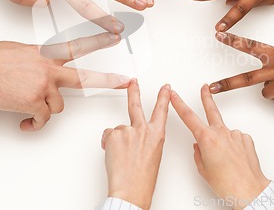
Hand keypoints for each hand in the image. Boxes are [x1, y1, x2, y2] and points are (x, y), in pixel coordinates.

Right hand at [0, 33, 129, 130]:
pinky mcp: (33, 102)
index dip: (99, 41)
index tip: (115, 37)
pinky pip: (42, 119)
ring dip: (46, 109)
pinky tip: (25, 123)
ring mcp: (43, 85)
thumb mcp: (20, 51)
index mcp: (46, 53)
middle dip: (108, 80)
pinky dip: (34, 124)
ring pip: (58, 106)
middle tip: (125, 81)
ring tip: (31, 109)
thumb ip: (38, 60)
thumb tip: (42, 70)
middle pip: (85, 78)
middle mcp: (49, 68)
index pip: (78, 46)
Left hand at [101, 80, 170, 209]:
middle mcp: (143, 129)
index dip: (163, 97)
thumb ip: (146, 140)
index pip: (161, 110)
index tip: (165, 88)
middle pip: (136, 105)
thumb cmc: (143, 179)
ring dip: (117, 140)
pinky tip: (114, 156)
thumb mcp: (153, 155)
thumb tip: (134, 136)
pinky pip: (108, 135)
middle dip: (134, 91)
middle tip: (132, 81)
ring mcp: (128, 131)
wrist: (131, 190)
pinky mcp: (114, 134)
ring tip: (121, 156)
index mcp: (157, 135)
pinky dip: (108, 144)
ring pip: (118, 129)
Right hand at [170, 85, 269, 209]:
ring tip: (225, 160)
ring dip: (222, 142)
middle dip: (206, 97)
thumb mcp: (203, 169)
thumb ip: (198, 153)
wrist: (249, 190)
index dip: (179, 104)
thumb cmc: (227, 184)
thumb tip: (199, 146)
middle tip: (204, 88)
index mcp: (207, 139)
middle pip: (211, 110)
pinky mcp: (246, 139)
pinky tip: (235, 159)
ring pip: (224, 133)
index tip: (174, 95)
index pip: (188, 117)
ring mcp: (235, 134)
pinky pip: (236, 140)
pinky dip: (234, 147)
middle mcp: (221, 133)